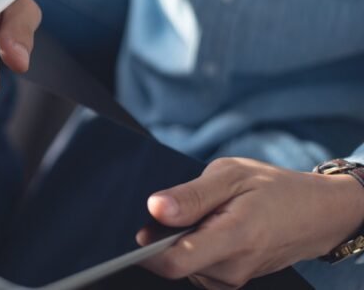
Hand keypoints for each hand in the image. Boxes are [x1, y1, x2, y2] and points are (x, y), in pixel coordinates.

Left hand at [138, 157, 363, 288]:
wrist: (317, 214)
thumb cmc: (274, 189)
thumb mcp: (232, 175)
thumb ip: (191, 195)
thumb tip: (154, 209)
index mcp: (234, 238)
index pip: (174, 262)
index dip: (146, 252)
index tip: (138, 231)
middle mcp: (232, 268)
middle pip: (174, 264)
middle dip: (164, 238)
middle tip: (180, 208)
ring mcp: (232, 279)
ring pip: (183, 266)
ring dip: (180, 242)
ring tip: (205, 215)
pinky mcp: (230, 281)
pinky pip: (195, 268)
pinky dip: (192, 249)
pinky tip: (208, 229)